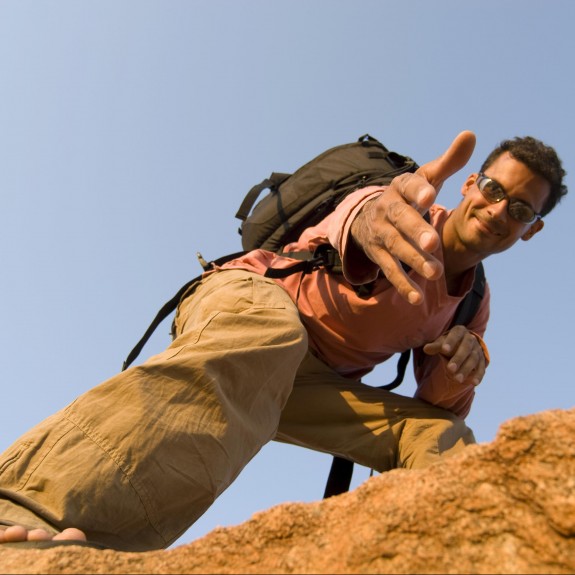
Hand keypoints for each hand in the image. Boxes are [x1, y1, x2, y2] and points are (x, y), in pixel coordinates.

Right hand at [350, 131, 475, 303]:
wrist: (366, 218)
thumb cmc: (406, 197)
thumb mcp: (424, 178)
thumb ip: (448, 162)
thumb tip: (471, 135)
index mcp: (401, 188)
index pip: (409, 185)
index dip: (418, 191)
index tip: (431, 196)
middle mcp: (388, 210)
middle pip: (401, 220)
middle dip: (415, 231)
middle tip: (433, 243)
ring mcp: (382, 235)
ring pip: (396, 247)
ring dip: (414, 260)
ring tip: (435, 272)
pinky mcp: (380, 256)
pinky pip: (390, 271)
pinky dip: (402, 285)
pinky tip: (416, 298)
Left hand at [423, 325, 485, 385]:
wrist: (463, 344)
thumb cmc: (449, 343)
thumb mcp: (441, 343)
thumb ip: (435, 346)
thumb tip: (426, 349)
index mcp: (460, 331)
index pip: (456, 335)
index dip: (450, 342)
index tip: (443, 350)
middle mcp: (471, 339)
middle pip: (466, 348)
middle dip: (458, 359)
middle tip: (450, 369)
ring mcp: (477, 350)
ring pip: (473, 359)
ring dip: (466, 369)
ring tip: (457, 379)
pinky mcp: (482, 360)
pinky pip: (481, 368)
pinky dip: (478, 375)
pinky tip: (474, 382)